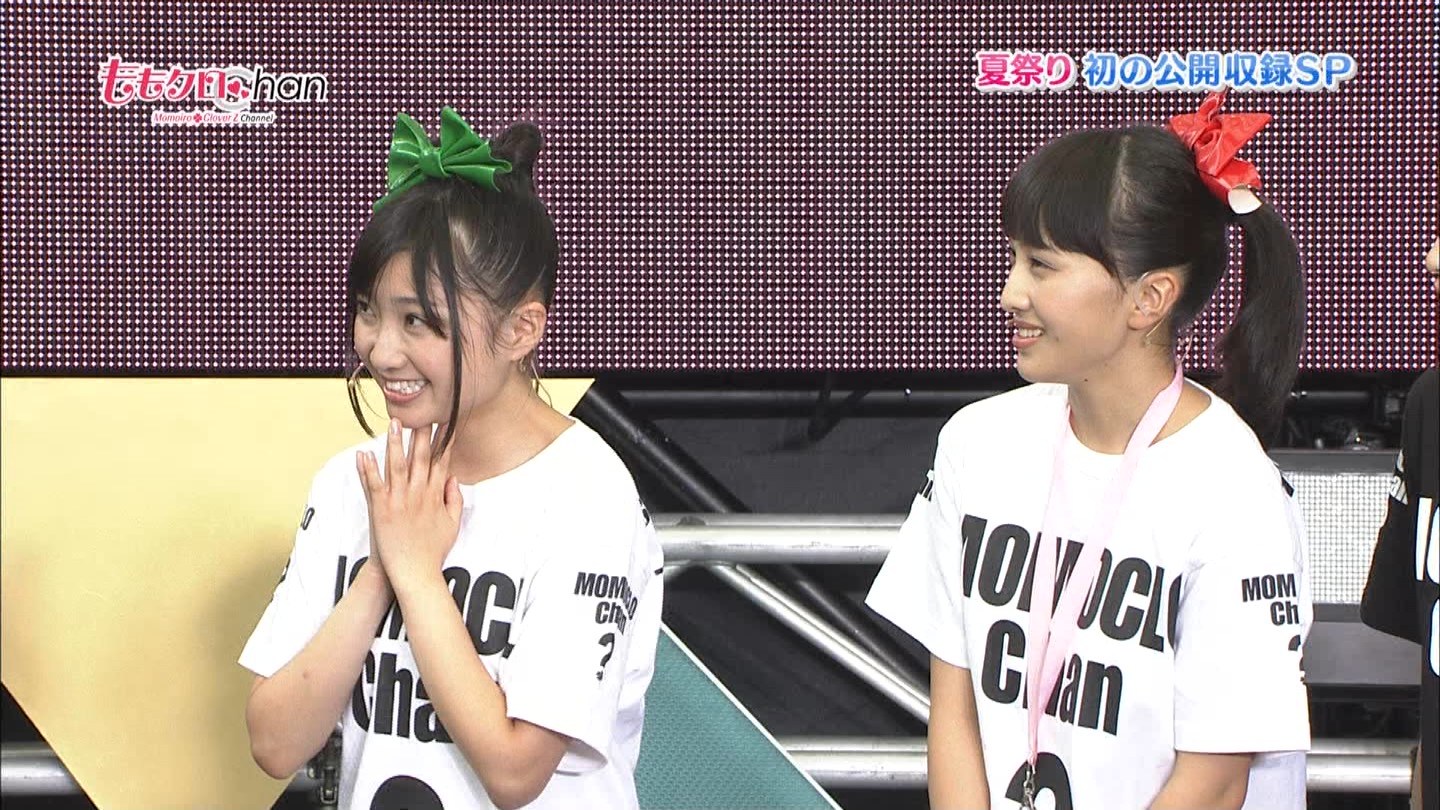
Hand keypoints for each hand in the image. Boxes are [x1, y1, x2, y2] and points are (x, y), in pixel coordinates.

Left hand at [356, 419, 463, 592]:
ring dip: (395, 443)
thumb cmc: (433, 551)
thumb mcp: (453, 525)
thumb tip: (453, 479)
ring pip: (397, 465)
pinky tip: (364, 453)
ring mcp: (399, 501)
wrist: (415, 574)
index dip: (443, 440)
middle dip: (421, 433)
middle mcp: (418, 494)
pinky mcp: (381, 510)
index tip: (445, 421)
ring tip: (394, 423)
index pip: (440, 461)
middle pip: (420, 457)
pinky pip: (374, 485)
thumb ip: (454, 500)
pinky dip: (368, 469)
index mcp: (436, 496)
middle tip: (422, 413)